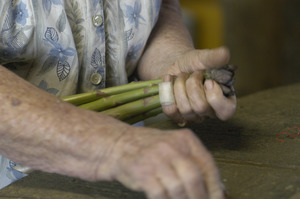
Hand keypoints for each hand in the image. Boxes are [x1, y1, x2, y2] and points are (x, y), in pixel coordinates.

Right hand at [107, 127, 224, 198]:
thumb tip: (216, 189)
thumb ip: (192, 163)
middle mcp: (172, 147)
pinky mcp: (142, 172)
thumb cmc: (150, 149)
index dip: (215, 186)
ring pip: (178, 189)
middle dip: (200, 198)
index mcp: (185, 139)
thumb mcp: (173, 147)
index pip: (207, 164)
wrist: (118, 144)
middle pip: (194, 178)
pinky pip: (160, 195)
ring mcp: (156, 159)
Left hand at [160, 47, 236, 122]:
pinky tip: (169, 80)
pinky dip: (167, 92)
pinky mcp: (177, 116)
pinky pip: (171, 111)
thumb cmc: (194, 64)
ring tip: (181, 76)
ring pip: (185, 109)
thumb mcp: (204, 58)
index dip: (215, 96)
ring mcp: (193, 116)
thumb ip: (215, 58)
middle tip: (192, 74)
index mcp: (225, 100)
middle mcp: (210, 111)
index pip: (226, 111)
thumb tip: (225, 53)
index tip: (208, 81)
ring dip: (179, 87)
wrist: (176, 66)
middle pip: (201, 108)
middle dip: (193, 85)